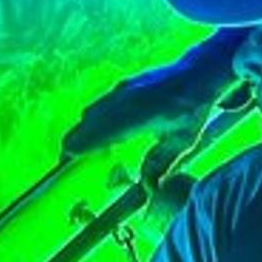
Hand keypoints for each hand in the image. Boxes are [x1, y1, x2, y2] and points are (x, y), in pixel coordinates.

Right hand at [62, 71, 219, 162]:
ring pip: (93, 111)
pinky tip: (89, 131)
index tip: (69, 154)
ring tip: (71, 149)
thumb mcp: (182, 140)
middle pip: (92, 120)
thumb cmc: (191, 109)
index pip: (108, 129)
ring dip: (81, 129)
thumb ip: (163, 164)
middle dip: (76, 139)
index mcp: (144, 114)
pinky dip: (91, 120)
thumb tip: (149, 191)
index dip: (87, 142)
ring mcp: (123, 91)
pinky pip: (100, 105)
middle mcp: (129, 100)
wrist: (197, 71)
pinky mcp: (121, 87)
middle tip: (63, 160)